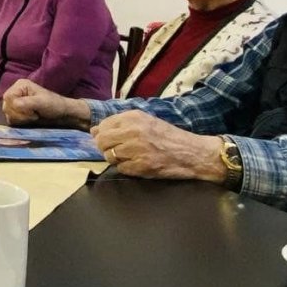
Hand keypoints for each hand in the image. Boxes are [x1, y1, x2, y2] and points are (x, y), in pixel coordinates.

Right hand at [0, 80, 87, 125]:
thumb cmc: (54, 105)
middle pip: (6, 106)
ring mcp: (16, 102)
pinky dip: (20, 121)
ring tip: (33, 116)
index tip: (32, 111)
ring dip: (20, 118)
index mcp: (20, 85)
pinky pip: (11, 119)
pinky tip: (30, 120)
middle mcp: (16, 92)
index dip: (16, 107)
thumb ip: (27, 103)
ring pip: (8, 114)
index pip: (8, 97)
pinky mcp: (18, 112)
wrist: (63, 114)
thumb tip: (14, 105)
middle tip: (34, 115)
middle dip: (19, 114)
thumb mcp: (41, 102)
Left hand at [91, 112, 225, 182]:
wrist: (193, 153)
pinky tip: (138, 164)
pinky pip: (121, 169)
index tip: (112, 139)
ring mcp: (136, 149)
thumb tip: (93, 131)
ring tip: (131, 157)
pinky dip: (126, 168)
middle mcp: (133, 131)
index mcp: (133, 117)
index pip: (103, 126)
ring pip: (109, 156)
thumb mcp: (146, 122)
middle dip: (105, 148)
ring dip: (116, 159)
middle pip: (101, 142)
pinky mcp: (141, 166)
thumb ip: (120, 124)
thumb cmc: (169, 136)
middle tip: (118, 150)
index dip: (103, 135)